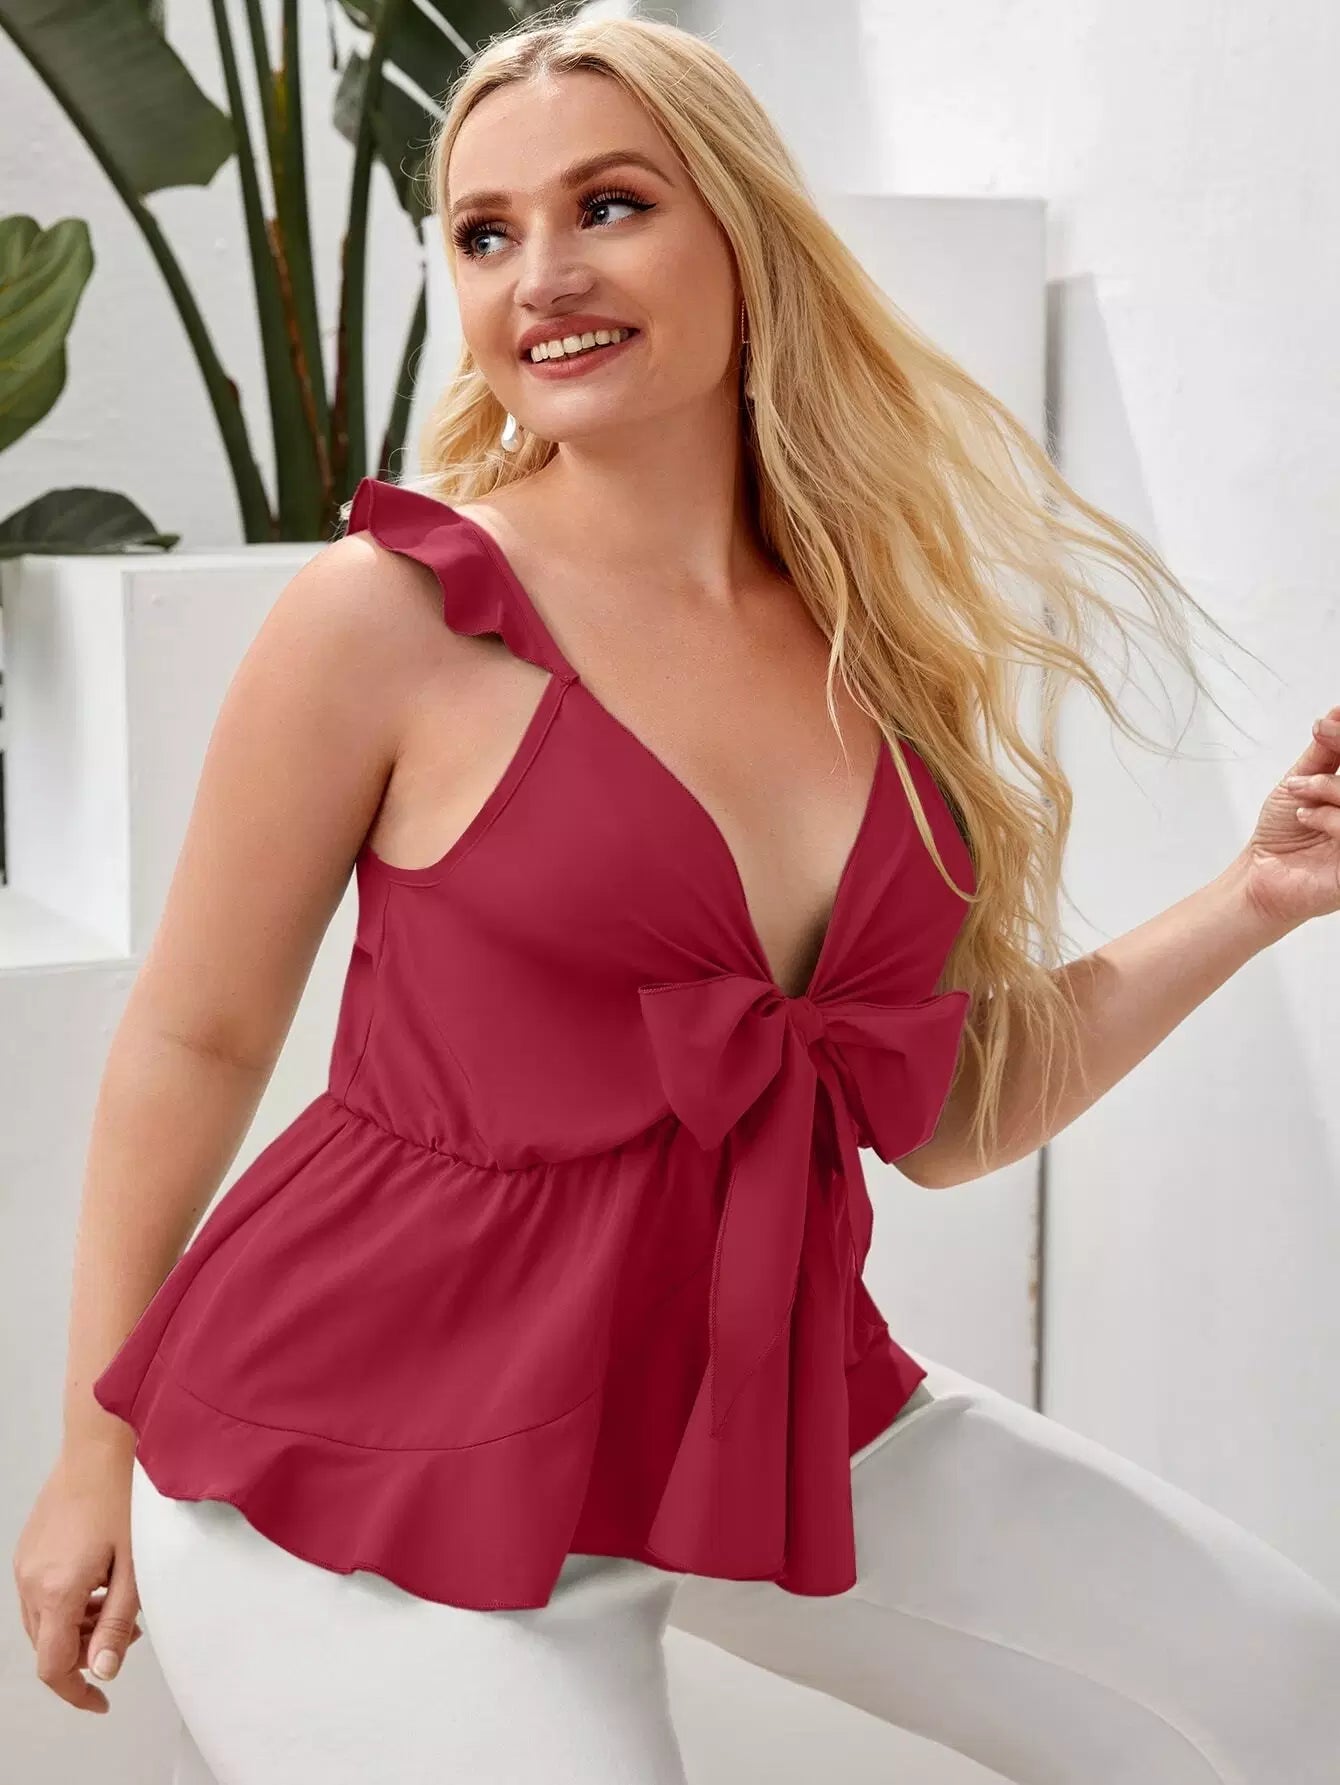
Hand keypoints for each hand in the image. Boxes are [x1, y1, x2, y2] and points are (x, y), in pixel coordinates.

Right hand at [11, 1445, 143, 1712]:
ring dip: (77, 1626)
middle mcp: (30, 1581)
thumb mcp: (135, 1569)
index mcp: (57, 1591)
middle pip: (47, 1646)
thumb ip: (118, 1625)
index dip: (76, 1692)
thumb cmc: (124, 1497)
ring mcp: (25, 1563)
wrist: (100, 1446)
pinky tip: (99, 1578)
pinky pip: (40, 1593)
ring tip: (117, 1599)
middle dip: (85, 1651)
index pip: (52, 1667)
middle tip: (127, 1631)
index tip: (99, 1700)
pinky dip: (67, 1601)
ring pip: (42, 1621)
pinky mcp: (28, 1548)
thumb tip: (104, 1671)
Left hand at [1236, 705, 1339, 933]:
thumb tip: (1336, 713)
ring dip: (1329, 787)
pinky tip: (1305, 817)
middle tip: (1322, 734)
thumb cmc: (1284, 834)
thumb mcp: (1302, 783)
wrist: (1259, 875)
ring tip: (1299, 790)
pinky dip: (1329, 818)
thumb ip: (1325, 752)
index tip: (1329, 721)